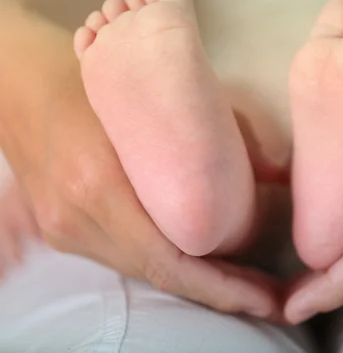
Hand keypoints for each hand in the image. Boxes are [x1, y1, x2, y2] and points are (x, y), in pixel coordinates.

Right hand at [0, 7, 281, 320]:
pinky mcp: (62, 231)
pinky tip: (200, 262)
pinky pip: (125, 257)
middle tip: (270, 298)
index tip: (264, 299)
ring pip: (143, 272)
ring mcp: (64, 230)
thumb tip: (277, 171)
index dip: (222, 289)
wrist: (20, 85)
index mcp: (98, 185)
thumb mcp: (156, 98)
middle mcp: (77, 219)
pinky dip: (168, 264)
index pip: (167, 262)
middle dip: (221, 293)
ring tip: (247, 285)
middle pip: (159, 276)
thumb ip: (217, 134)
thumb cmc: (94, 81)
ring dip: (197, 282)